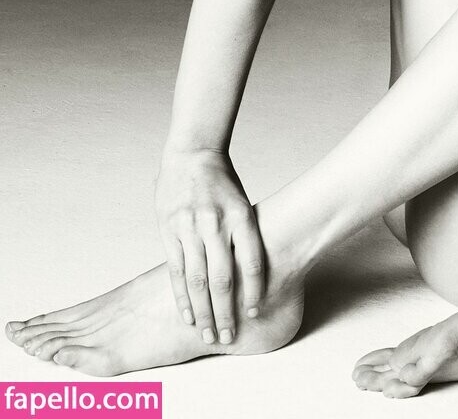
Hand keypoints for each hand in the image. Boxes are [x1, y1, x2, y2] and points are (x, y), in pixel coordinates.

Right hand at [155, 147, 264, 343]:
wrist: (193, 154)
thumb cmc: (223, 182)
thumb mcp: (242, 204)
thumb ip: (244, 236)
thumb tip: (253, 273)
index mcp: (242, 216)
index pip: (253, 261)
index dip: (255, 290)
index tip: (255, 313)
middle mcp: (217, 224)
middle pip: (224, 278)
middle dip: (227, 312)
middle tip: (230, 337)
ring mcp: (191, 228)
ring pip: (198, 280)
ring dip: (204, 312)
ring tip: (209, 335)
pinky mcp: (170, 231)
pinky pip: (176, 271)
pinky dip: (182, 297)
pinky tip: (188, 316)